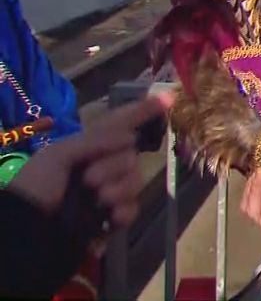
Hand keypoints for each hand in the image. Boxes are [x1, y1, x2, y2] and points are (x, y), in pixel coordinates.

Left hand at [7, 91, 173, 227]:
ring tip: (96, 199)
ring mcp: (110, 191)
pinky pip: (133, 207)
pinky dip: (124, 211)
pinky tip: (111, 216)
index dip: (140, 112)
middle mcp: (104, 165)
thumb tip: (131, 138)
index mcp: (89, 146)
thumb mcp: (59, 154)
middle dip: (114, 166)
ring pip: (135, 180)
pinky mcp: (112, 217)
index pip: (119, 124)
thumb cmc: (38, 185)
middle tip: (88, 179)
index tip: (166, 99)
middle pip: (131, 155)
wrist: (27, 227)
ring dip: (117, 188)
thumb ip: (97, 140)